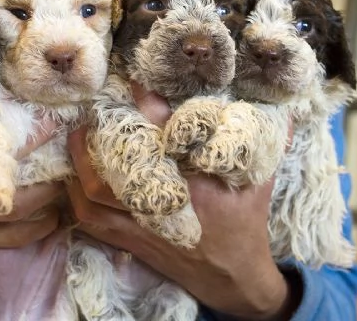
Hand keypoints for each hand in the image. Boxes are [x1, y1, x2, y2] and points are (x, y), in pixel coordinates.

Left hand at [66, 83, 299, 319]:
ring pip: (96, 195)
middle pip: (118, 166)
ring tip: (74, 138)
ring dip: (79, 165)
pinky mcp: (130, 239)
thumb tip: (283, 108)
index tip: (132, 78)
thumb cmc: (245, 225)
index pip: (168, 135)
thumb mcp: (259, 182)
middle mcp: (165, 202)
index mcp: (198, 183)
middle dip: (97, 137)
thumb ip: (269, 143)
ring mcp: (143, 223)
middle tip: (89, 111)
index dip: (148, 103)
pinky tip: (72, 178)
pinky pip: (92, 221)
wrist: (232, 278)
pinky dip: (77, 199)